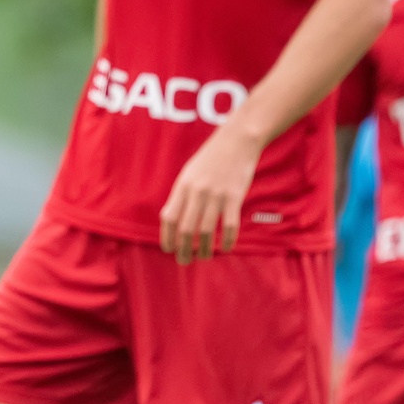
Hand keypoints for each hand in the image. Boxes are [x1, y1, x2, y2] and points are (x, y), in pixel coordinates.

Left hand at [158, 126, 260, 262]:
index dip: (167, 236)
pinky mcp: (234, 197)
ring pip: (207, 231)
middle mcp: (197, 192)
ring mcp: (216, 195)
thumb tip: (171, 219)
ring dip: (204, 249)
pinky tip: (226, 248)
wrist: (236, 141)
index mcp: (183, 186)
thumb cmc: (211, 159)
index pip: (169, 217)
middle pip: (186, 228)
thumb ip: (182, 195)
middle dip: (183, 249)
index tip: (168, 249)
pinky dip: (228, 241)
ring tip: (204, 257)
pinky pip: (229, 226)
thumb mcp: (189, 173)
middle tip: (184, 261)